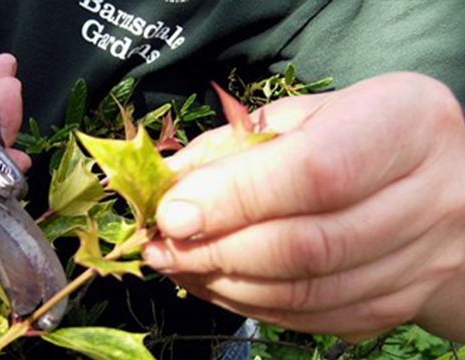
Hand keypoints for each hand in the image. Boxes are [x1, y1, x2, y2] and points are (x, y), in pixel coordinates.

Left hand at [144, 72, 464, 341]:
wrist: (445, 188)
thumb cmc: (361, 136)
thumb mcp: (306, 116)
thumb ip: (236, 144)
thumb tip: (169, 186)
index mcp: (405, 126)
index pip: (314, 172)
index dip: (234, 198)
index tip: (174, 211)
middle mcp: (429, 198)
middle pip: (307, 246)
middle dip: (216, 250)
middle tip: (162, 244)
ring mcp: (420, 263)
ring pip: (305, 293)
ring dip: (223, 284)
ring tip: (176, 263)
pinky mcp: (395, 307)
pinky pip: (311, 318)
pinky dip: (249, 304)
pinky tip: (213, 282)